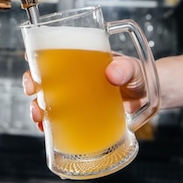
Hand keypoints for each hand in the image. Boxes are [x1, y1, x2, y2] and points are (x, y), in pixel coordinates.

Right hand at [22, 54, 148, 131]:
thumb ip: (125, 68)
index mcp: (82, 59)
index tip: (30, 60)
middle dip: (31, 84)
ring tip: (39, 116)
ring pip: (47, 99)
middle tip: (32, 91)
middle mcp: (74, 77)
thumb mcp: (133, 68)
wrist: (152, 96)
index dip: (36, 55)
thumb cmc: (139, 75)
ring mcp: (76, 96)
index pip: (53, 52)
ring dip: (37, 107)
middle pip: (43, 77)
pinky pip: (59, 119)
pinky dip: (49, 125)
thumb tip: (113, 73)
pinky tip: (47, 130)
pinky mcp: (81, 115)